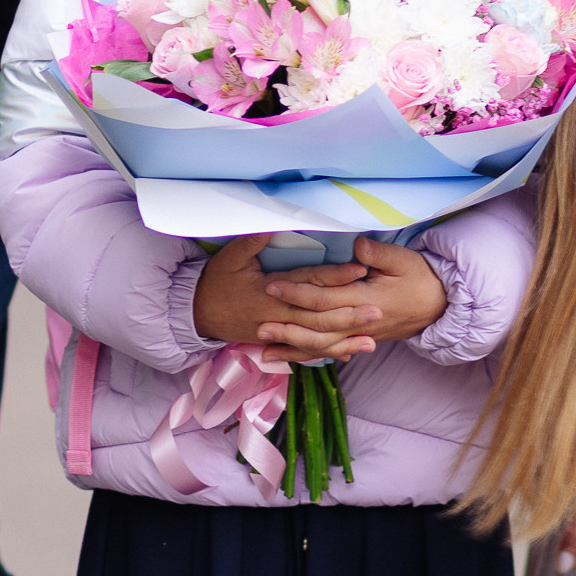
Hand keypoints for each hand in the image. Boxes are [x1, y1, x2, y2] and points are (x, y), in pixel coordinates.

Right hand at [192, 237, 378, 360]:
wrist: (196, 314)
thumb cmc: (215, 281)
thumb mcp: (230, 257)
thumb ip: (253, 240)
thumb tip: (272, 222)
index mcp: (271, 291)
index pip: (309, 283)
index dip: (335, 277)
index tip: (360, 269)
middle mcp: (278, 315)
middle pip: (319, 317)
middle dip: (349, 315)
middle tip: (378, 311)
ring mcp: (278, 332)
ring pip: (316, 339)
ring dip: (344, 340)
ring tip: (372, 341)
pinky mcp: (276, 341)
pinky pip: (305, 350)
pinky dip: (327, 352)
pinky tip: (348, 353)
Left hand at [265, 235, 446, 346]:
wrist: (439, 305)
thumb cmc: (420, 277)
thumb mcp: (403, 260)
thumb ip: (379, 254)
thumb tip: (358, 247)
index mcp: (367, 299)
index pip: (326, 298)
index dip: (298, 293)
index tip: (273, 286)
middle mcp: (360, 322)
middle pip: (318, 328)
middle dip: (287, 327)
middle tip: (258, 324)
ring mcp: (360, 335)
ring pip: (322, 346)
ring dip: (292, 347)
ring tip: (264, 349)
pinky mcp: (359, 340)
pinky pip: (330, 351)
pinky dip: (308, 356)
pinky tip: (287, 358)